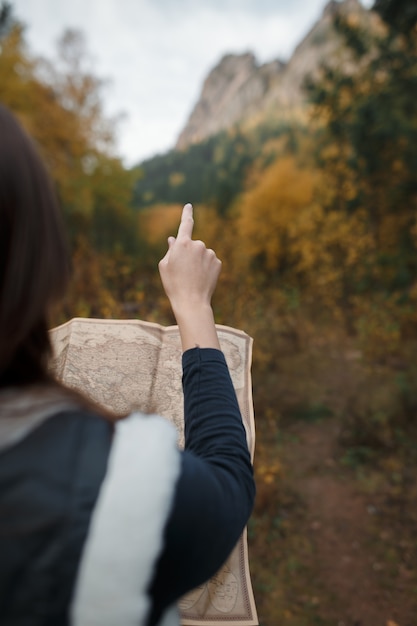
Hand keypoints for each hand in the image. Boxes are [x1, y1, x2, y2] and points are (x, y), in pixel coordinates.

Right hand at [158, 203, 221, 350]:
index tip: (189, 206)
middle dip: (189, 254)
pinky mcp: (218, 262)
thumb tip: (173, 239)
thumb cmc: (173, 284)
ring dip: (198, 261)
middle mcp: (198, 244)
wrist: (192, 301)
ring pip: (202, 254)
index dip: (187, 214)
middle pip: (193, 245)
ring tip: (192, 277)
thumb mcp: (165, 266)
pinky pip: (210, 261)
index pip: (186, 224)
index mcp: (182, 244)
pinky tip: (202, 279)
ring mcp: (210, 253)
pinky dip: (207, 268)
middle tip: (183, 271)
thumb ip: (171, 250)